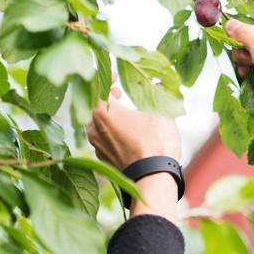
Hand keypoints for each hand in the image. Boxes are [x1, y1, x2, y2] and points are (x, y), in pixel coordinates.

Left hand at [88, 88, 181, 220]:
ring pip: (96, 123)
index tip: (117, 76)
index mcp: (102, 111)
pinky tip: (125, 133)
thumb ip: (155, 94)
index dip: (106, 77)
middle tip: (119, 94)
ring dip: (108, 116)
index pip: (96, 86)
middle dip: (105, 97)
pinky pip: (102, 139)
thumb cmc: (156, 142)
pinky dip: (111, 132)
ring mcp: (96, 145)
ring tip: (123, 114)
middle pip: (93, 105)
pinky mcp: (102, 159)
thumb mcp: (160, 112)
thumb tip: (158, 82)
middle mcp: (93, 128)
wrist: (153, 177)